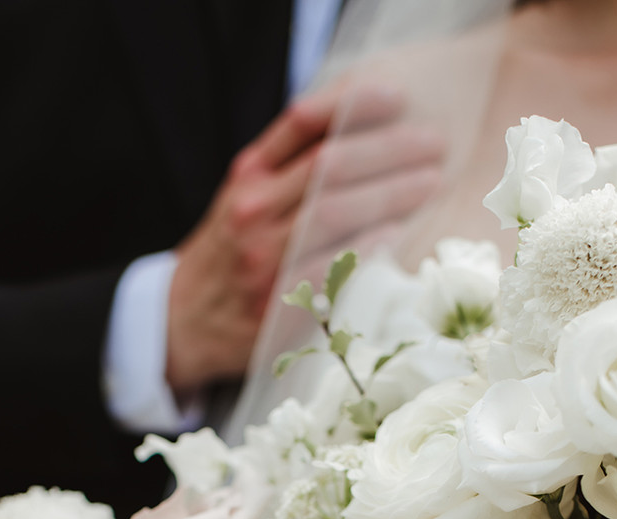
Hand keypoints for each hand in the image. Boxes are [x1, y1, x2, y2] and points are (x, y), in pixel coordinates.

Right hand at [166, 83, 444, 394]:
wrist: (183, 323)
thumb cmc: (230, 255)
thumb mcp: (245, 198)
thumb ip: (287, 167)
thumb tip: (354, 132)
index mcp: (248, 175)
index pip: (304, 123)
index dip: (354, 104)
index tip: (398, 97)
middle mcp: (252, 209)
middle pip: (329, 165)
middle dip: (389, 150)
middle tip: (434, 144)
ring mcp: (261, 257)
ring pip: (332, 211)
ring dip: (390, 194)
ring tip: (429, 182)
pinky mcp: (274, 302)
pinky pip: (327, 268)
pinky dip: (365, 247)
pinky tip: (396, 233)